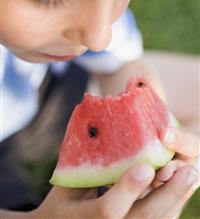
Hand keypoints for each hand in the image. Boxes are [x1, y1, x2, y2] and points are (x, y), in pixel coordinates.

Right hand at [30, 162, 198, 218]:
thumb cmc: (61, 206)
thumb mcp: (65, 188)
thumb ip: (82, 167)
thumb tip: (98, 130)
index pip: (108, 209)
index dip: (128, 189)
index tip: (146, 166)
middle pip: (143, 218)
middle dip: (166, 194)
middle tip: (186, 171)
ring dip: (176, 198)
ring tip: (191, 176)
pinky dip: (173, 204)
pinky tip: (183, 186)